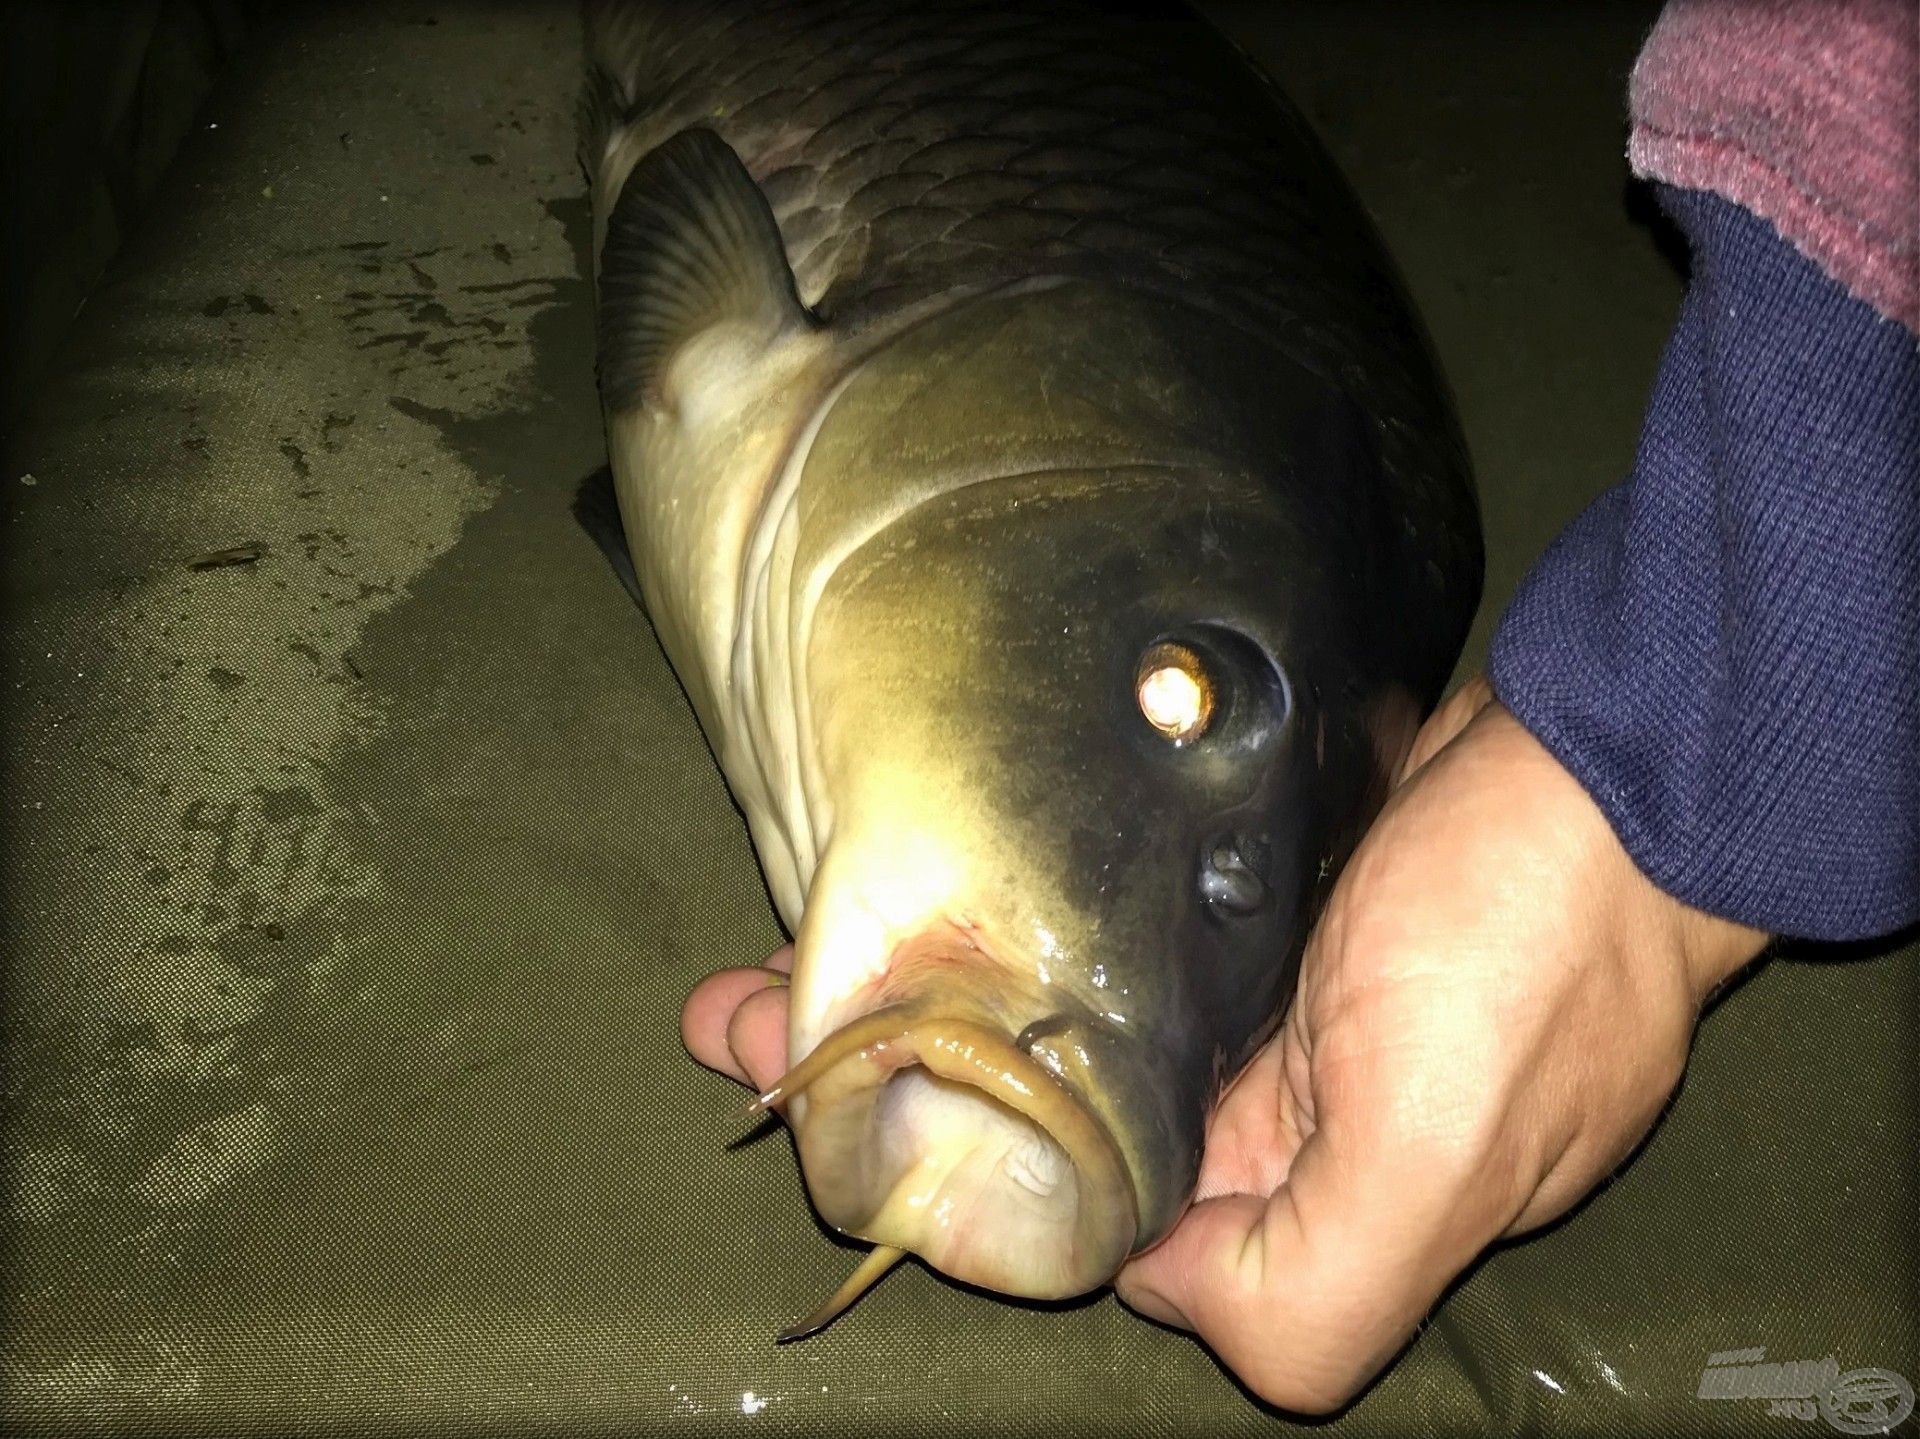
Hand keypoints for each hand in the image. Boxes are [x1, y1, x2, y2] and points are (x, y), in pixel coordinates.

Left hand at [680, 681, 1767, 1411]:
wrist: (1618, 759)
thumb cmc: (1535, 937)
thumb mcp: (1441, 1139)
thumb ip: (1319, 1285)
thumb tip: (1167, 1306)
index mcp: (1293, 1204)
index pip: (1085, 1239)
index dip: (938, 1192)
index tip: (799, 1112)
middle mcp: (1268, 1126)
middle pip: (1042, 1132)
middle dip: (889, 1087)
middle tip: (738, 1017)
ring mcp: (1263, 1014)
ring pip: (1063, 1033)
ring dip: (933, 997)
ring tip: (781, 954)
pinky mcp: (1266, 918)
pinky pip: (1114, 945)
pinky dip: (1020, 928)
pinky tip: (935, 888)